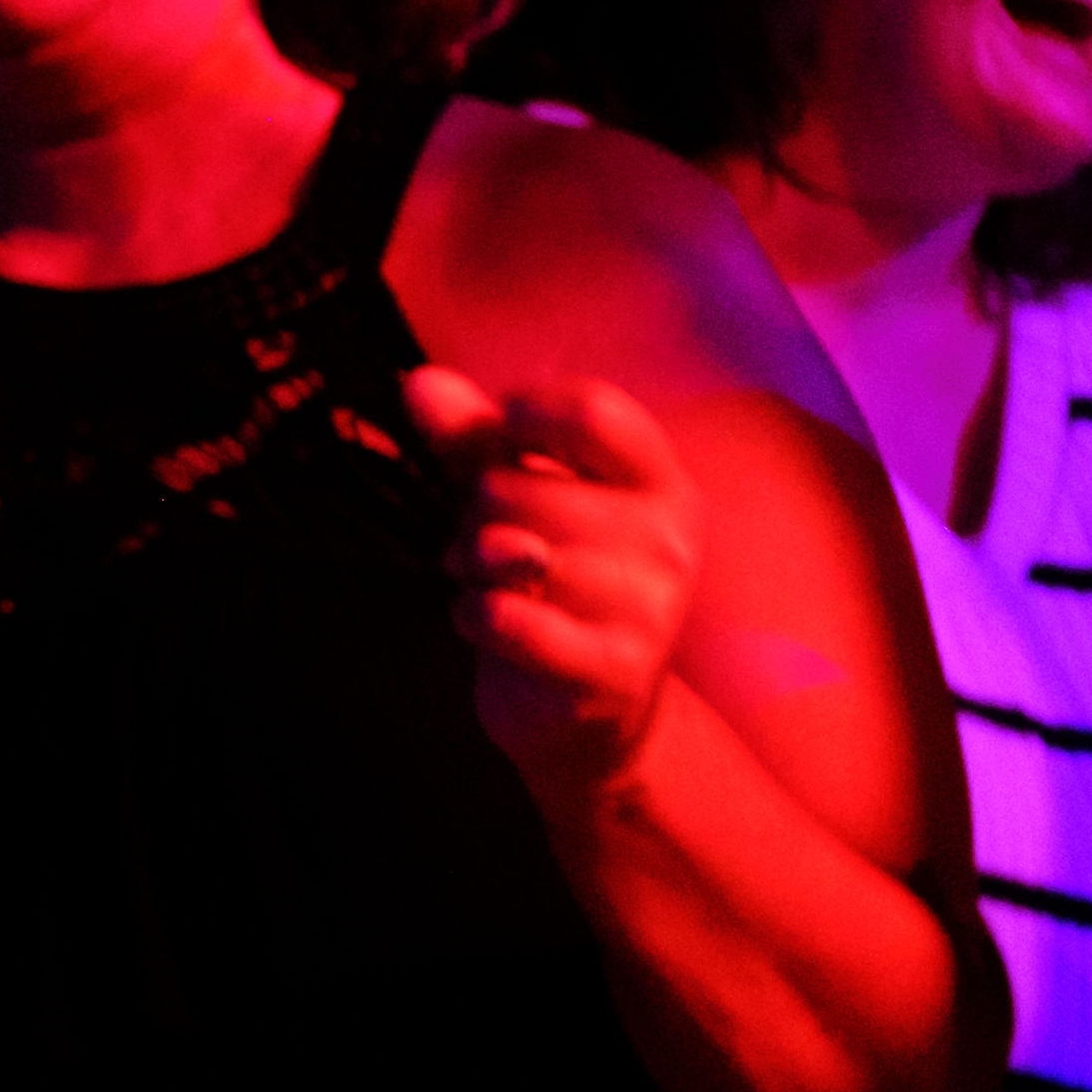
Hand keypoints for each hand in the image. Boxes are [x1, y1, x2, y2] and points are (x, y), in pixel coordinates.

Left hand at [402, 361, 701, 808]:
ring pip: (509, 550)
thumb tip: (421, 382)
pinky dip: (473, 614)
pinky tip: (482, 619)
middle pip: (523, 485)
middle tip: (485, 543)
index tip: (500, 446)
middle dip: (475, 513)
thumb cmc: (549, 580)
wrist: (584, 709)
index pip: (594, 412)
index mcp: (661, 483)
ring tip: (487, 582)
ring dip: (469, 567)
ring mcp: (650, 609)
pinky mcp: (614, 670)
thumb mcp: (515, 496)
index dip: (520, 419)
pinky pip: (510, 618)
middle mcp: (670, 541)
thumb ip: (472, 438)